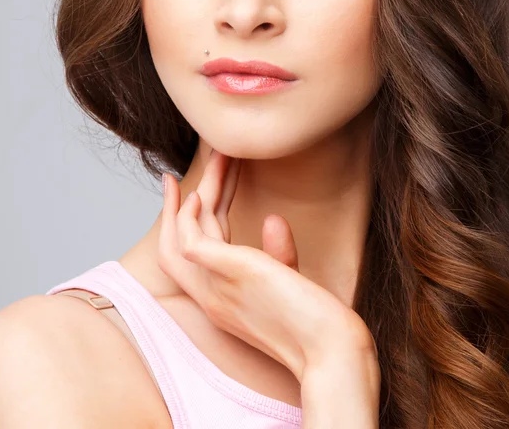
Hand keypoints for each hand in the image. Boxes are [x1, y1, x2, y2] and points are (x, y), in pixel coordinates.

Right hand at [158, 149, 378, 382]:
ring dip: (195, 191)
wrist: (332, 352)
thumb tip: (272, 218)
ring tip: (215, 157)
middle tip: (177, 174)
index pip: (189, 259)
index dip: (181, 226)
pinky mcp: (229, 271)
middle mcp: (211, 295)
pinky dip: (186, 216)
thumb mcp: (287, 284)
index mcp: (221, 299)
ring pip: (184, 232)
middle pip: (178, 243)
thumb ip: (277, 253)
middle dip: (176, 206)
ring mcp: (216, 286)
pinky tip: (196, 194)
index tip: (183, 195)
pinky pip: (190, 240)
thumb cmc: (315, 322)